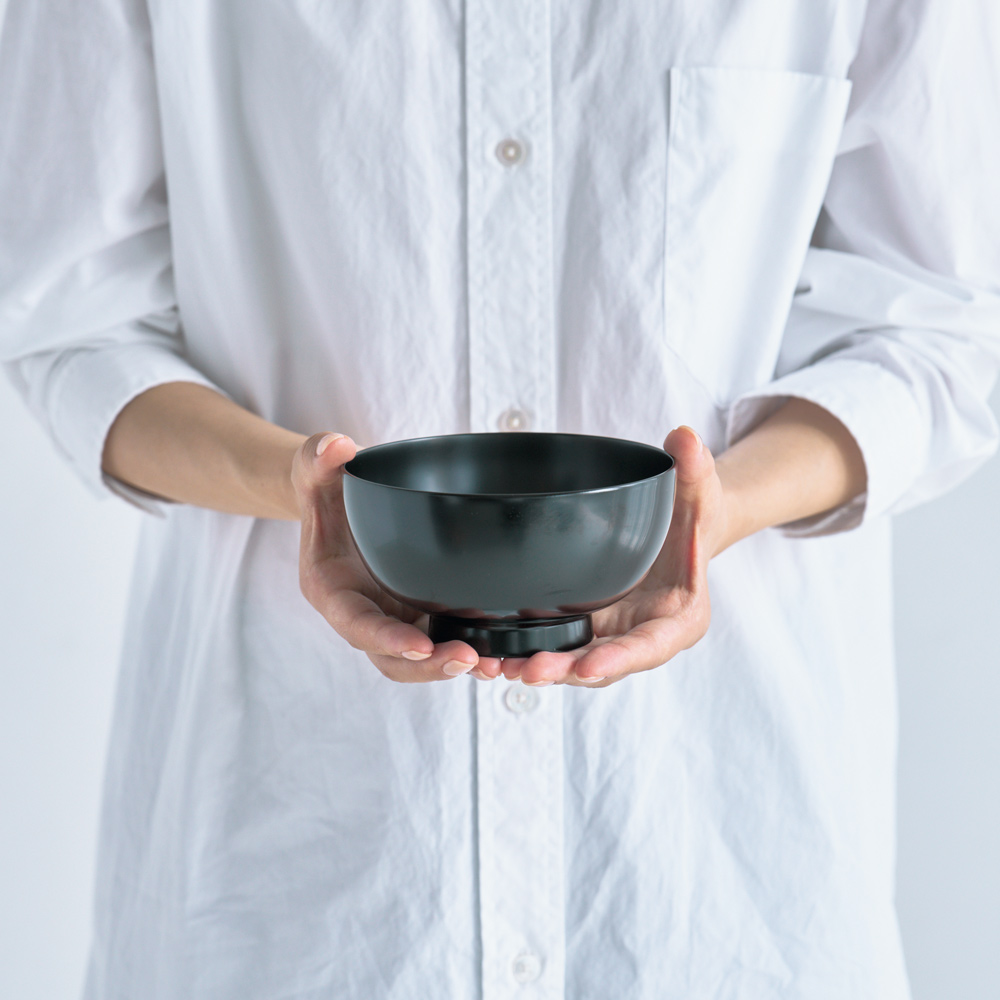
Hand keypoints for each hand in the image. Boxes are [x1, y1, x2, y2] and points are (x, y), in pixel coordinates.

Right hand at [292, 432, 504, 682]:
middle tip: (468, 659)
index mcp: (332, 590)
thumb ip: (318, 457)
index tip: (419, 645)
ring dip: (453, 667)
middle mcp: (362, 614)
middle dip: (427, 666)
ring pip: (420, 661)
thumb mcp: (315, 469)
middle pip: (391, 659)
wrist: (340, 501)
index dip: (385, 638)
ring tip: (494, 664)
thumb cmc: (327, 488)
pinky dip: (470, 653)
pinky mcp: (419, 615)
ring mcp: (393, 619)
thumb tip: (336, 445)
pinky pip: (443, 643)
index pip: (355, 624)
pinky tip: (502, 655)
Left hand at [501, 425, 725, 686]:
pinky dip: (525, 651)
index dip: (620, 659)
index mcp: (679, 619)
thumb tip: (684, 437)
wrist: (680, 527)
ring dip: (537, 668)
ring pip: (573, 661)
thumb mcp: (699, 490)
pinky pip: (556, 644)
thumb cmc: (693, 514)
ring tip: (499, 666)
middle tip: (528, 670)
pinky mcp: (586, 626)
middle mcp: (642, 636)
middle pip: (603, 664)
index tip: (588, 666)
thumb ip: (695, 470)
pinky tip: (491, 654)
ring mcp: (611, 634)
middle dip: (566, 670)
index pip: (650, 647)